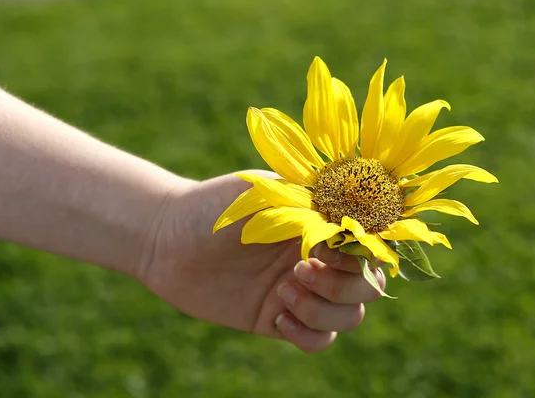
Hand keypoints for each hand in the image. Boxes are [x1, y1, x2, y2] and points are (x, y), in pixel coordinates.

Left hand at [137, 171, 385, 352]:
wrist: (166, 239)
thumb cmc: (215, 207)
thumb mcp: (266, 194)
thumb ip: (313, 203)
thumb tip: (356, 217)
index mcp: (321, 225)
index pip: (368, 245)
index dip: (359, 253)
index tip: (325, 246)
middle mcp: (317, 258)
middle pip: (368, 286)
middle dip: (342, 283)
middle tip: (299, 268)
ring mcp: (300, 291)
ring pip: (348, 316)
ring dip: (322, 309)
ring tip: (281, 291)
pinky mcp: (278, 318)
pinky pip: (319, 340)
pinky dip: (308, 333)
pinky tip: (276, 314)